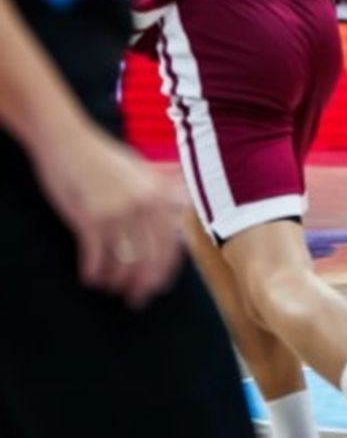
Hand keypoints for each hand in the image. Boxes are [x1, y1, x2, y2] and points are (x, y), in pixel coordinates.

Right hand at [34, 123, 185, 307]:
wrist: (69, 141)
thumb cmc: (104, 157)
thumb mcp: (142, 168)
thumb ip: (163, 186)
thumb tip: (184, 203)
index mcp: (160, 195)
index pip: (170, 244)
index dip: (164, 270)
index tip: (159, 287)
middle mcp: (144, 205)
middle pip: (149, 258)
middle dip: (143, 283)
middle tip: (136, 299)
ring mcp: (118, 212)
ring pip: (122, 261)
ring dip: (116, 280)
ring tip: (110, 287)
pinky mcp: (89, 218)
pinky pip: (96, 256)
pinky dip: (94, 271)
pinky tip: (91, 278)